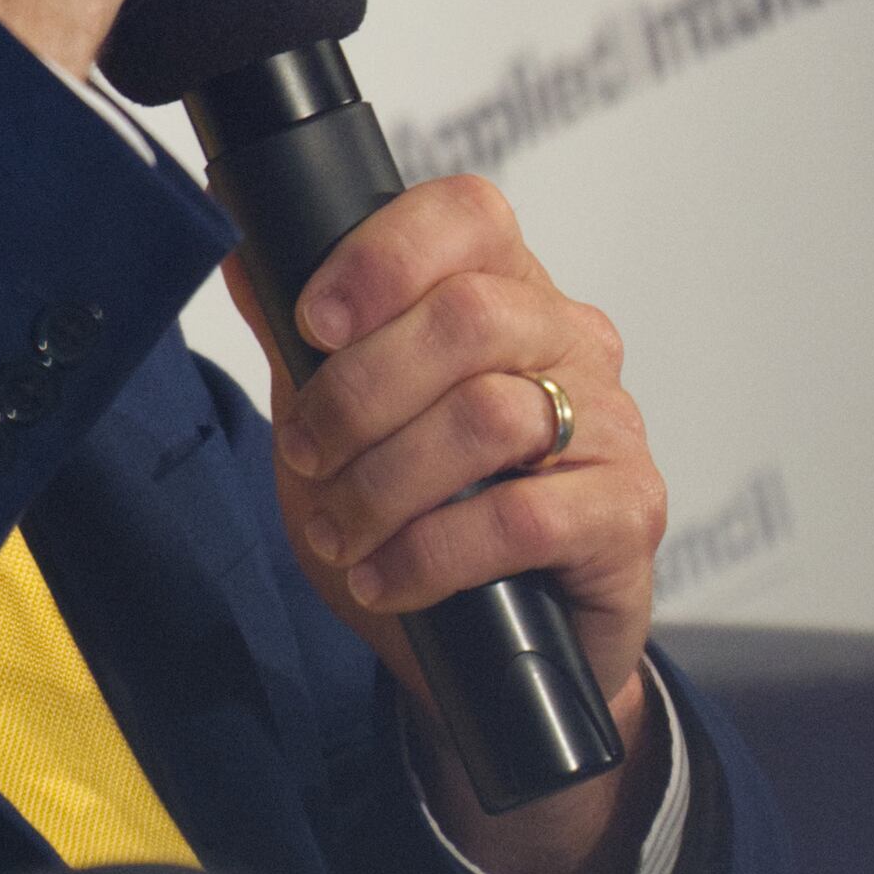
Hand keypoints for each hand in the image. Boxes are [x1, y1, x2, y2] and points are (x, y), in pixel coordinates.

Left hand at [246, 173, 670, 873]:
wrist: (492, 656)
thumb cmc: (424, 520)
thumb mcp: (344, 425)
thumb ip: (307, 342)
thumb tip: (247, 256)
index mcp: (509, 294)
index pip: (469, 217)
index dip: (382, 258)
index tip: (312, 324)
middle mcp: (572, 344)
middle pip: (470, 316)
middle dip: (358, 393)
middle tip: (308, 455)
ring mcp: (612, 426)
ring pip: (489, 416)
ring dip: (384, 484)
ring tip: (340, 533)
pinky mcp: (627, 513)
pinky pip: (521, 520)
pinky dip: (430, 555)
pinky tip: (386, 579)